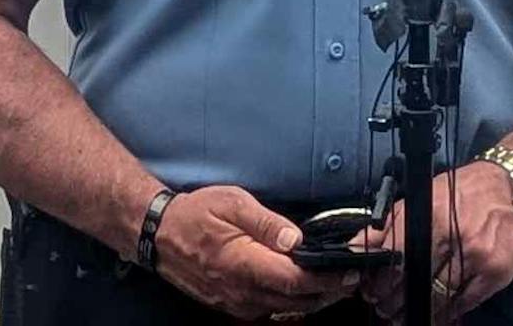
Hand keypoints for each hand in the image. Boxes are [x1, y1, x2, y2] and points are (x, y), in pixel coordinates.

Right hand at [153, 184, 362, 319]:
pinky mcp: (234, 307)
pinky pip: (272, 310)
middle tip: (353, 278)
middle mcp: (243, 292)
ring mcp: (238, 304)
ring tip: (335, 283)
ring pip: (287, 309)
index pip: (297, 280)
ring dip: (314, 299)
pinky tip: (303, 289)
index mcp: (245, 265)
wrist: (160, 237)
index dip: (328, 278)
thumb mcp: (231, 203)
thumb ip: (266, 221)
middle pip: (299, 301)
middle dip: (330, 291)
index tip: (351, 271)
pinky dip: (293, 302)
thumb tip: (296, 238)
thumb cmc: (196, 214)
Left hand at [359, 162, 512, 321]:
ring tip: (405, 316)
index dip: (381, 281)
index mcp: (431, 216)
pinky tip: (436, 314)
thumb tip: (357, 246)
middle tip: (386, 308)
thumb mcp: (421, 199)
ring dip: (419, 311)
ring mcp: (477, 257)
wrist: (510, 188)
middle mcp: (454, 237)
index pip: (397, 258)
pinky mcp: (496, 273)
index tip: (372, 292)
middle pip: (416, 281)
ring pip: (440, 296)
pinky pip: (465, 302)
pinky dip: (448, 312)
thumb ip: (388, 225)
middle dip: (396, 300)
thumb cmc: (460, 193)